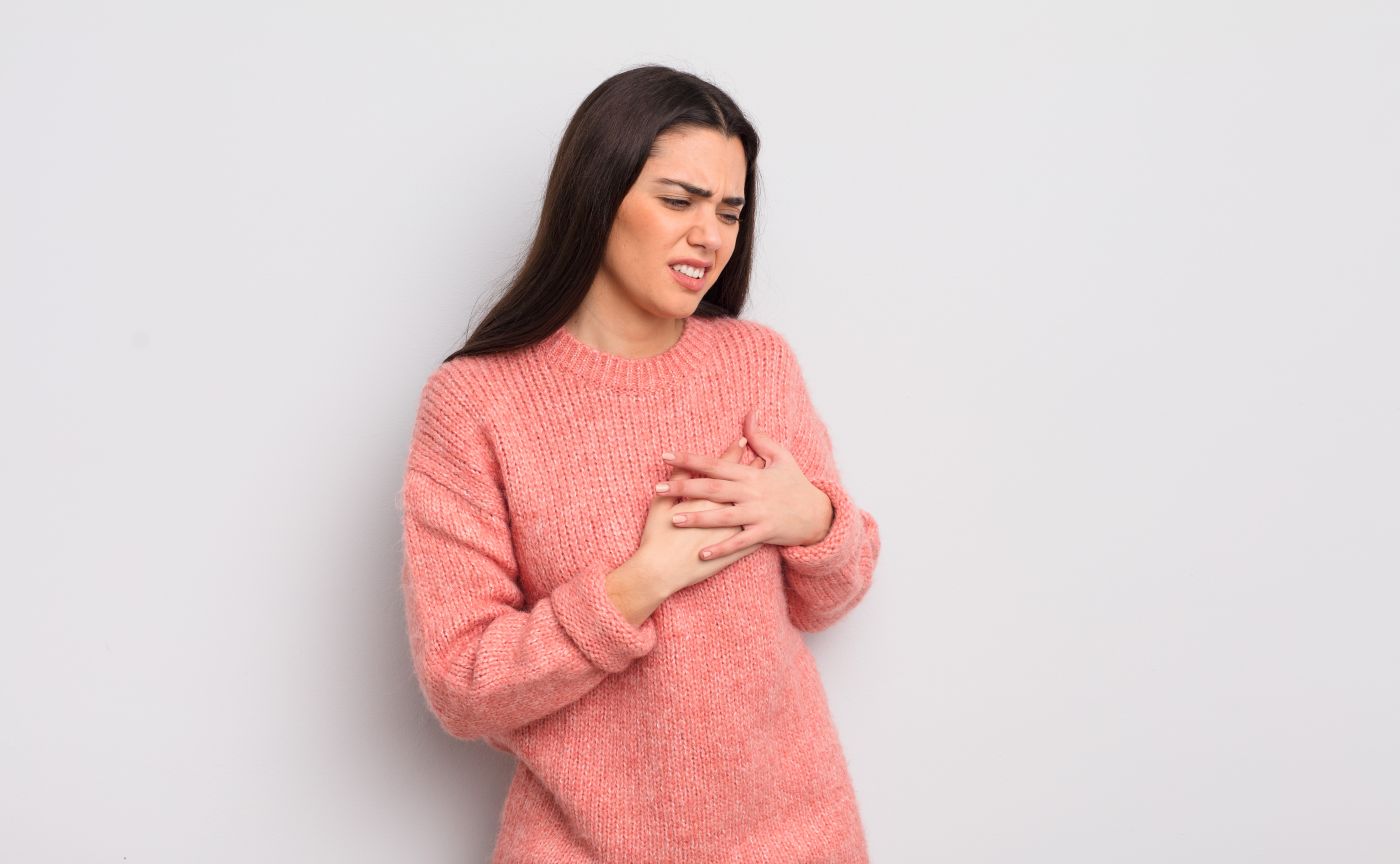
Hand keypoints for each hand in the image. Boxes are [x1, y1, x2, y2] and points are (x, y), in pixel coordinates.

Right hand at [632, 434, 764, 595]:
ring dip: (761, 496)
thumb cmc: (658, 536)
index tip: (742, 441)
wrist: (662, 571)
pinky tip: (772, 521)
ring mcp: (729, 532)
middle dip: (752, 469)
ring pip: (751, 509)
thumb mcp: (661, 504)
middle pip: (741, 485)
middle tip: (763, 455)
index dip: (732, 454)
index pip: (721, 469)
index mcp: (704, 497)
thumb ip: (675, 482)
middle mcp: (721, 511)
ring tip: (771, 486)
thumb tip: (681, 462)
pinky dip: (762, 527)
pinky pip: (753, 538)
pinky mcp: (733, 552)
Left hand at [654, 409, 833, 560]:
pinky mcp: (765, 533)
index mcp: (751, 473)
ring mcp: (758, 513)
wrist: (818, 513)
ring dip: (698, 517)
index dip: (690, 460)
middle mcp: (752, 492)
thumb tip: (749, 413)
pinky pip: (740, 542)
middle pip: (713, 489)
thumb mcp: (782, 456)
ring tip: (673, 519)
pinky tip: (702, 554)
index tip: (666, 456)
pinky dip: (722, 548)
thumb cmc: (795, 483)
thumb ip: (761, 437)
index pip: (715, 464)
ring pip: (723, 516)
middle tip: (658, 489)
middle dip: (684, 488)